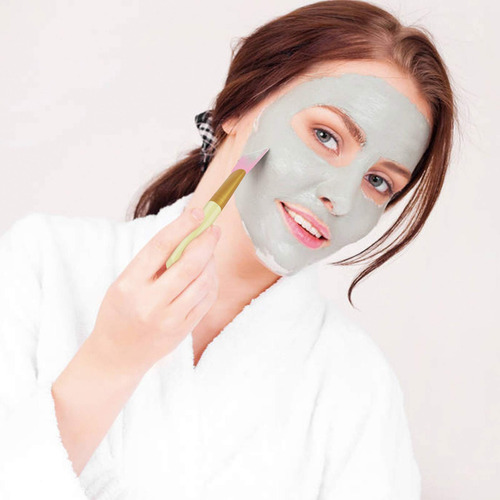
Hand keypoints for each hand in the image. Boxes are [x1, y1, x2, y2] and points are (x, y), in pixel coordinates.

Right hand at [88, 207, 220, 376]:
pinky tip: (209, 273)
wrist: (116, 356)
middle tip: (214, 229)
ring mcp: (169, 319)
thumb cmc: (119, 312)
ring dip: (211, 262)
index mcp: (129, 285)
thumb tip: (187, 235)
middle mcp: (150, 303)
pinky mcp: (183, 330)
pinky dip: (212, 281)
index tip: (198, 212)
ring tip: (209, 252)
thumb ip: (152, 263)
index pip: (160, 247)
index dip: (183, 226)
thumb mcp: (124, 283)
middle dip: (206, 242)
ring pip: (203, 282)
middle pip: (189, 265)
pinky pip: (207, 300)